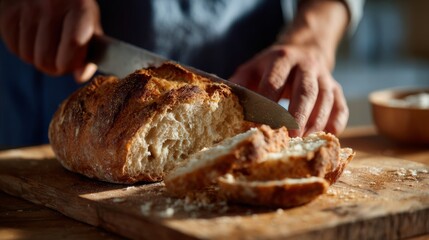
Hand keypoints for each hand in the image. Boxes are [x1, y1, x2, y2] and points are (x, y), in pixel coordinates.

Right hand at [0, 0, 101, 81]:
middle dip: (54, 67)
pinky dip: (24, 49)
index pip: (74, 43)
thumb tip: (80, 77)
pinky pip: (14, 48)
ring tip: (46, 43)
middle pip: (46, 58)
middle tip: (59, 58)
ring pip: (29, 56)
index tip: (72, 65)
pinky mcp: (8, 12)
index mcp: (79, 7)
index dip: (71, 63)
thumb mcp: (89, 25)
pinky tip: (33, 37)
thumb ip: (90, 52)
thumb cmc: (73, 10)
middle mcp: (51, 4)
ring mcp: (27, 7)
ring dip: (38, 58)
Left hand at [230, 43, 347, 136]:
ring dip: (316, 122)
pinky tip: (325, 137)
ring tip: (303, 142)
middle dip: (296, 115)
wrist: (304, 50)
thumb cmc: (271, 67)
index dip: (267, 104)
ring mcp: (325, 77)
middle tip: (289, 137)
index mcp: (281, 58)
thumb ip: (238, 85)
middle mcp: (306, 66)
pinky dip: (335, 123)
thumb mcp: (252, 68)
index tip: (259, 125)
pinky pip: (341, 107)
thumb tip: (220, 108)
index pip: (274, 82)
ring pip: (326, 99)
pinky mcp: (337, 88)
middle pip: (304, 91)